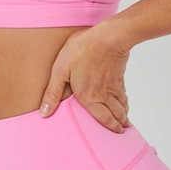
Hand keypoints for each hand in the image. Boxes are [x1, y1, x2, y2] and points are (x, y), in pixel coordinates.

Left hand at [39, 18, 131, 132]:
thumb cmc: (82, 51)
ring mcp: (113, 85)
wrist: (108, 37)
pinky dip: (125, 101)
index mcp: (88, 98)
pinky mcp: (119, 75)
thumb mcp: (60, 71)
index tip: (116, 132)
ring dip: (123, 114)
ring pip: (121, 104)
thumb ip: (53, 93)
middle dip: (119, 123)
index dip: (110, 127)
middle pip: (115, 114)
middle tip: (122, 130)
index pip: (103, 118)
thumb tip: (44, 113)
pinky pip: (124, 93)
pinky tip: (124, 101)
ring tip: (125, 120)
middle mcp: (103, 95)